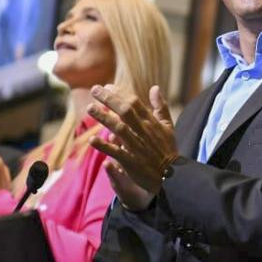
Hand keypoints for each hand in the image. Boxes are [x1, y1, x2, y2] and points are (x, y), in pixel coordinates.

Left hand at [88, 85, 178, 209]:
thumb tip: (155, 87)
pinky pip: (115, 152)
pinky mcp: (131, 161)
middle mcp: (143, 131)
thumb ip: (161, 106)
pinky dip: (104, 146)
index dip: (120, 93)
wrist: (172, 175)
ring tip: (90, 108)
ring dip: (103, 118)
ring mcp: (136, 146)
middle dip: (109, 99)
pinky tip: (91, 140)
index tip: (107, 86)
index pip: (134, 103)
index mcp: (151, 122)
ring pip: (118, 128)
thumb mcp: (168, 125)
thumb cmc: (168, 149)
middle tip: (95, 89)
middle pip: (124, 111)